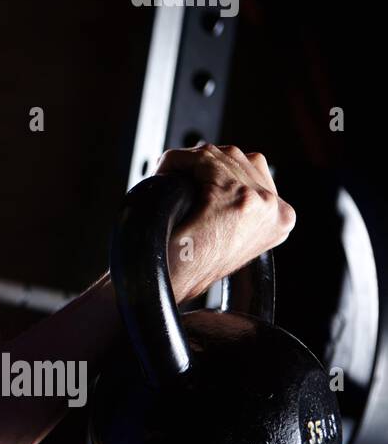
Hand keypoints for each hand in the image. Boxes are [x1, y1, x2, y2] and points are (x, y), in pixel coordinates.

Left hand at [153, 143, 296, 303]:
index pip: (253, 167)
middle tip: (172, 172)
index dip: (215, 166)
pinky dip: (178, 161)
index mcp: (280, 218)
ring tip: (167, 175)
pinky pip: (203, 160)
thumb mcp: (227, 234)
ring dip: (188, 161)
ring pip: (219, 155)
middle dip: (201, 161)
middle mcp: (277, 210)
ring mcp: (261, 203)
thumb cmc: (189, 265)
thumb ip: (235, 205)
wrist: (169, 288)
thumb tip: (218, 169)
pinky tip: (163, 173)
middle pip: (237, 157)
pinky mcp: (236, 199)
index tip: (189, 174)